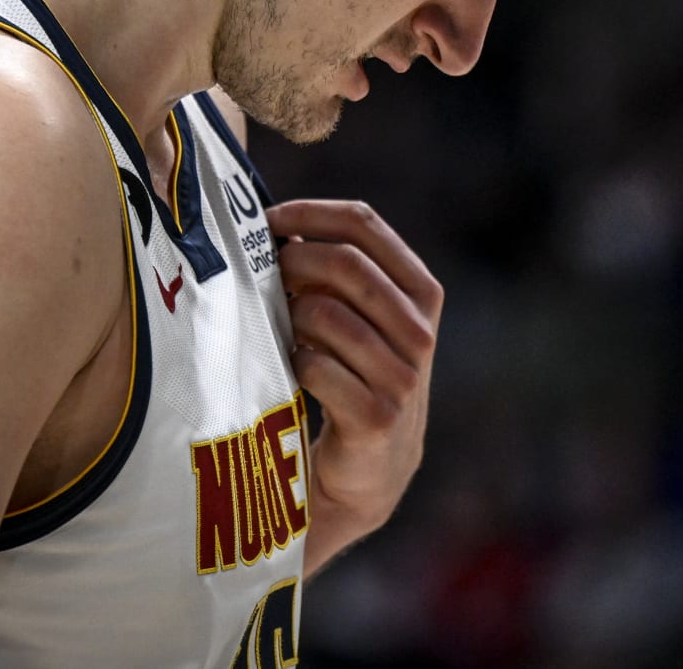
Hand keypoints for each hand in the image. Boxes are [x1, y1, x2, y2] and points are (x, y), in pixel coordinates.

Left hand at [266, 199, 442, 570]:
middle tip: (260, 270)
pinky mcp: (376, 416)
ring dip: (288, 314)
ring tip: (277, 325)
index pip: (367, 225)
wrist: (371, 469)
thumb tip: (275, 225)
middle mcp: (420, 331)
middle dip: (293, 260)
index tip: (270, 220)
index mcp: (422, 292)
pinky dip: (291, 361)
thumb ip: (334, 273)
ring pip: (326, 314)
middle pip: (347, 264)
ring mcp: (402, 376)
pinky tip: (289, 367)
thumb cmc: (354, 376)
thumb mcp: (360, 318)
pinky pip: (315, 367)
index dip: (312, 214)